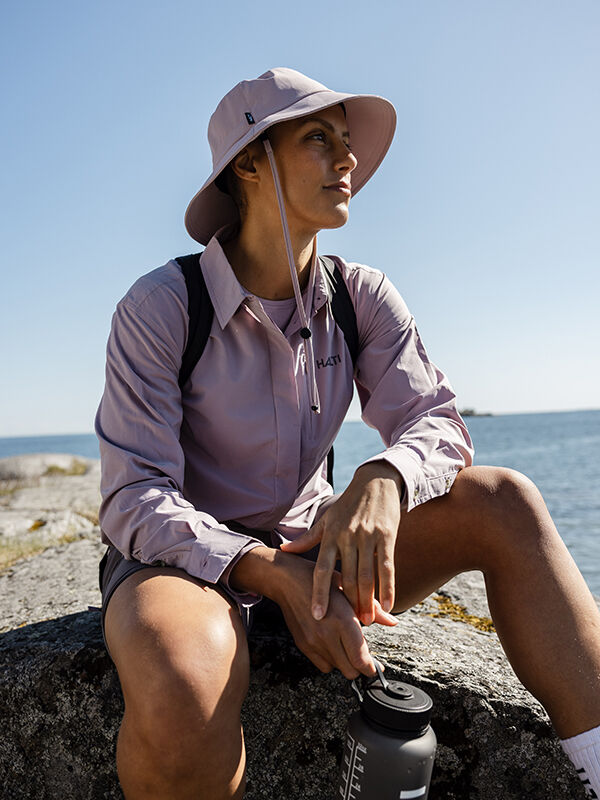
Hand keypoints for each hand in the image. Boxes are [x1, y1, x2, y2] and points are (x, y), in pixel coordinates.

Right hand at [229, 546, 396, 678]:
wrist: (287, 581)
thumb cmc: (321, 580)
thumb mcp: (349, 588)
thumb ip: (372, 608)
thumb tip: (393, 622)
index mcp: (343, 620)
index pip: (360, 659)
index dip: (371, 668)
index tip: (376, 668)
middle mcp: (327, 635)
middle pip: (351, 670)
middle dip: (360, 666)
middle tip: (363, 656)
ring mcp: (313, 642)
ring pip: (337, 669)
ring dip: (345, 662)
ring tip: (346, 645)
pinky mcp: (303, 645)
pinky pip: (323, 665)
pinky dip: (331, 660)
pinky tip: (332, 644)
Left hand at [280, 461, 402, 624]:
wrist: (376, 481)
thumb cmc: (349, 504)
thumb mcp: (327, 519)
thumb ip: (307, 538)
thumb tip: (283, 549)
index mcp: (331, 535)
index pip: (322, 569)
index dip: (319, 593)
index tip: (316, 615)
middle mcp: (347, 537)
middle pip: (347, 577)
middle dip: (349, 603)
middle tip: (353, 625)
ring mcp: (367, 536)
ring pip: (366, 575)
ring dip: (367, 600)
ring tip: (367, 620)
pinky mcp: (387, 536)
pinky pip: (387, 567)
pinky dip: (388, 588)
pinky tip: (388, 605)